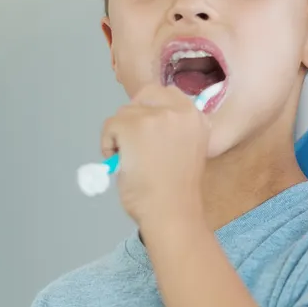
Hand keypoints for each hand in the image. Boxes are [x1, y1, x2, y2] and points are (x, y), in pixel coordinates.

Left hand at [101, 85, 208, 225]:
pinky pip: (110, 126)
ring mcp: (156, 116)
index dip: (153, 110)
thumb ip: (176, 132)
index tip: (148, 132)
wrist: (171, 212)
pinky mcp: (133, 125)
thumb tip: (149, 128)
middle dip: (135, 115)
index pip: (169, 95)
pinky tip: (121, 163)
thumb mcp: (188, 150)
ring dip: (121, 134)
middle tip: (133, 141)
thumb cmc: (178, 191)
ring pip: (125, 112)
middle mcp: (181, 110)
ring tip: (130, 160)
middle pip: (146, 94)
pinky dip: (108, 144)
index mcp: (198, 118)